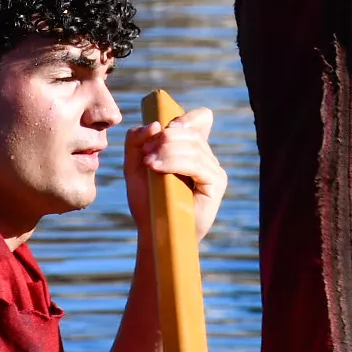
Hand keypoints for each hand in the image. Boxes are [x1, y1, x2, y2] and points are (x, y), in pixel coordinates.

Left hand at [123, 105, 227, 240]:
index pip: (202, 119)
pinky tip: (155, 167)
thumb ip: (136, 141)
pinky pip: (196, 164)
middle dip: (164, 138)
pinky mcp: (216, 184)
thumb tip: (154, 124)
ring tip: (147, 162)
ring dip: (165, 150)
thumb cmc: (148, 202)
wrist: (155, 234)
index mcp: (193, 150)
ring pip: (193, 147)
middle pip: (191, 133)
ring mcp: (215, 171)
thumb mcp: (135, 166)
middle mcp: (208, 158)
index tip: (163, 129)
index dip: (186, 117)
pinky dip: (173, 162)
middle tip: (144, 153)